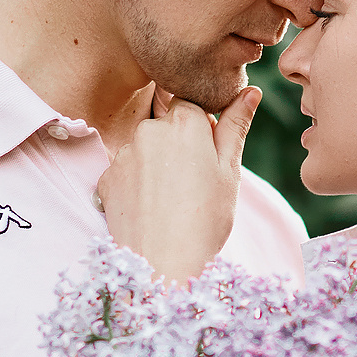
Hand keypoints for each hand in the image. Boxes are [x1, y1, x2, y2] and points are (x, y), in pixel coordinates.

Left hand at [97, 85, 261, 281]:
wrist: (163, 265)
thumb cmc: (206, 220)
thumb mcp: (230, 172)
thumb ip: (236, 126)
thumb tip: (251, 91)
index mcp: (184, 122)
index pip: (190, 106)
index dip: (201, 130)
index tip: (207, 157)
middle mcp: (148, 130)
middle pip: (164, 126)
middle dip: (177, 145)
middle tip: (191, 184)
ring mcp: (124, 154)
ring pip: (144, 149)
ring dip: (155, 164)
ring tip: (171, 201)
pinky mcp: (106, 178)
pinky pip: (126, 172)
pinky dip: (136, 185)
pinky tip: (150, 209)